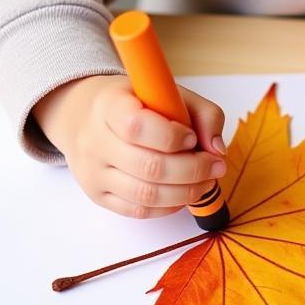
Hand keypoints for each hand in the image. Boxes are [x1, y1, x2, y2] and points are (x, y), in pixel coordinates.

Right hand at [32, 75, 226, 218]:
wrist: (87, 116)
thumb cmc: (136, 103)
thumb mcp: (169, 93)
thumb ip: (203, 114)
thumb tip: (217, 149)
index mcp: (109, 105)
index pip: (137, 126)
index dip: (171, 137)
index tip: (192, 137)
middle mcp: (94, 140)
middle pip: (148, 166)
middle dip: (192, 170)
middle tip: (216, 166)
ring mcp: (92, 171)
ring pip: (145, 194)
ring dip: (185, 192)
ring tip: (206, 182)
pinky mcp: (97, 195)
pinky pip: (138, 211)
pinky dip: (169, 206)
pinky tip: (183, 194)